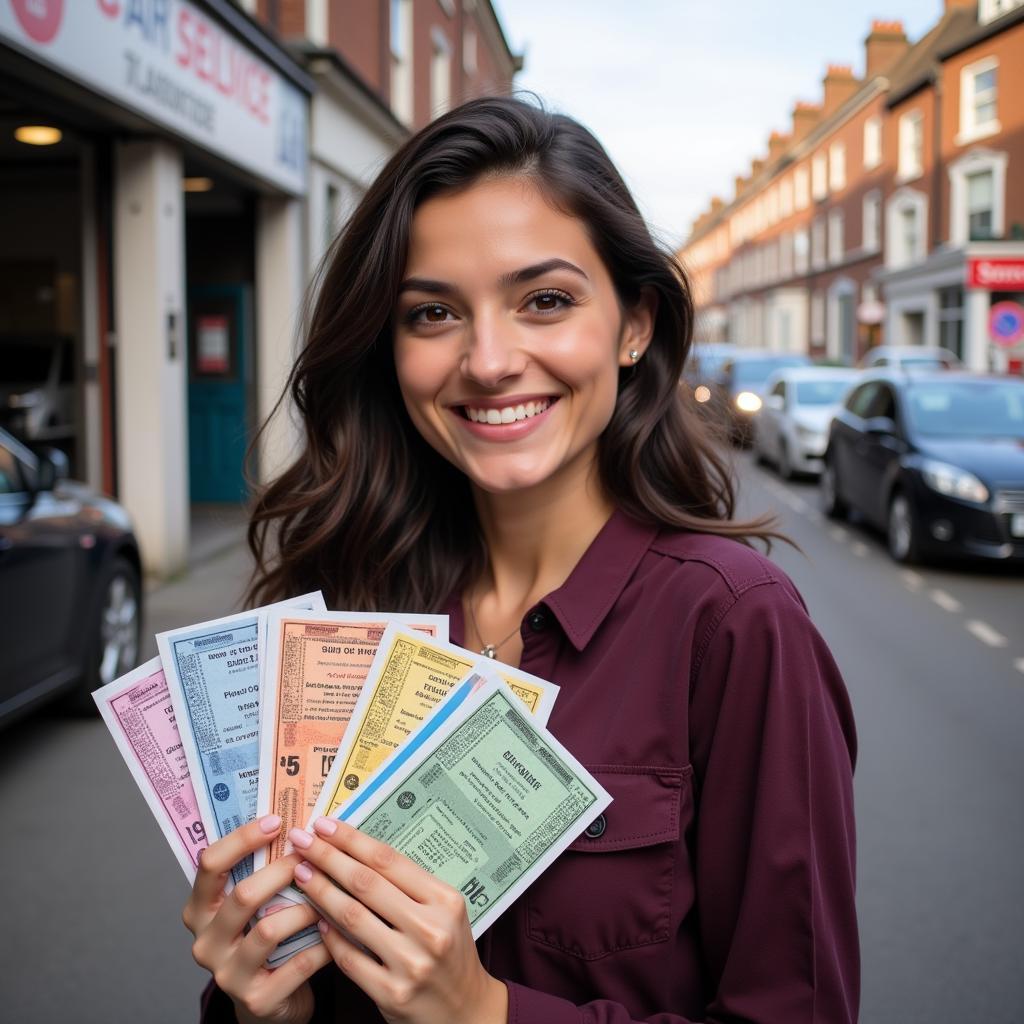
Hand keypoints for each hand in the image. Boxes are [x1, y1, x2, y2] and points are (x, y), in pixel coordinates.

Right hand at [183, 815, 332, 1023]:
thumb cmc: (266, 937)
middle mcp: (205, 942)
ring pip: (269, 929)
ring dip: (306, 908)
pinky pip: (296, 964)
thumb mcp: (256, 905)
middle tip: (312, 856)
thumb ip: (262, 872)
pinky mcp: (256, 999)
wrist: (271, 1000)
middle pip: (242, 895)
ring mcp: (228, 974)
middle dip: (283, 870)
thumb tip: (302, 824)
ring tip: (330, 896)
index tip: (277, 820)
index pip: (210, 864)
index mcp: (200, 909)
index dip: (242, 838)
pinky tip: (338, 929)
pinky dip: (322, 943)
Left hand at [288, 817, 507, 1023]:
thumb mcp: (444, 911)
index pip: (389, 860)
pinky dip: (329, 937)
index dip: (351, 839)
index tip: (324, 824)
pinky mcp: (392, 994)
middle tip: (301, 841)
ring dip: (320, 891)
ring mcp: (411, 964)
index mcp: (445, 900)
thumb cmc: (450, 952)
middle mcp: (430, 929)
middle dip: (328, 857)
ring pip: (352, 917)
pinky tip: (316, 919)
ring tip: (300, 873)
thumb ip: (409, 886)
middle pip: (366, 883)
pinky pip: (349, 958)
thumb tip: (357, 851)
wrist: (467, 1011)